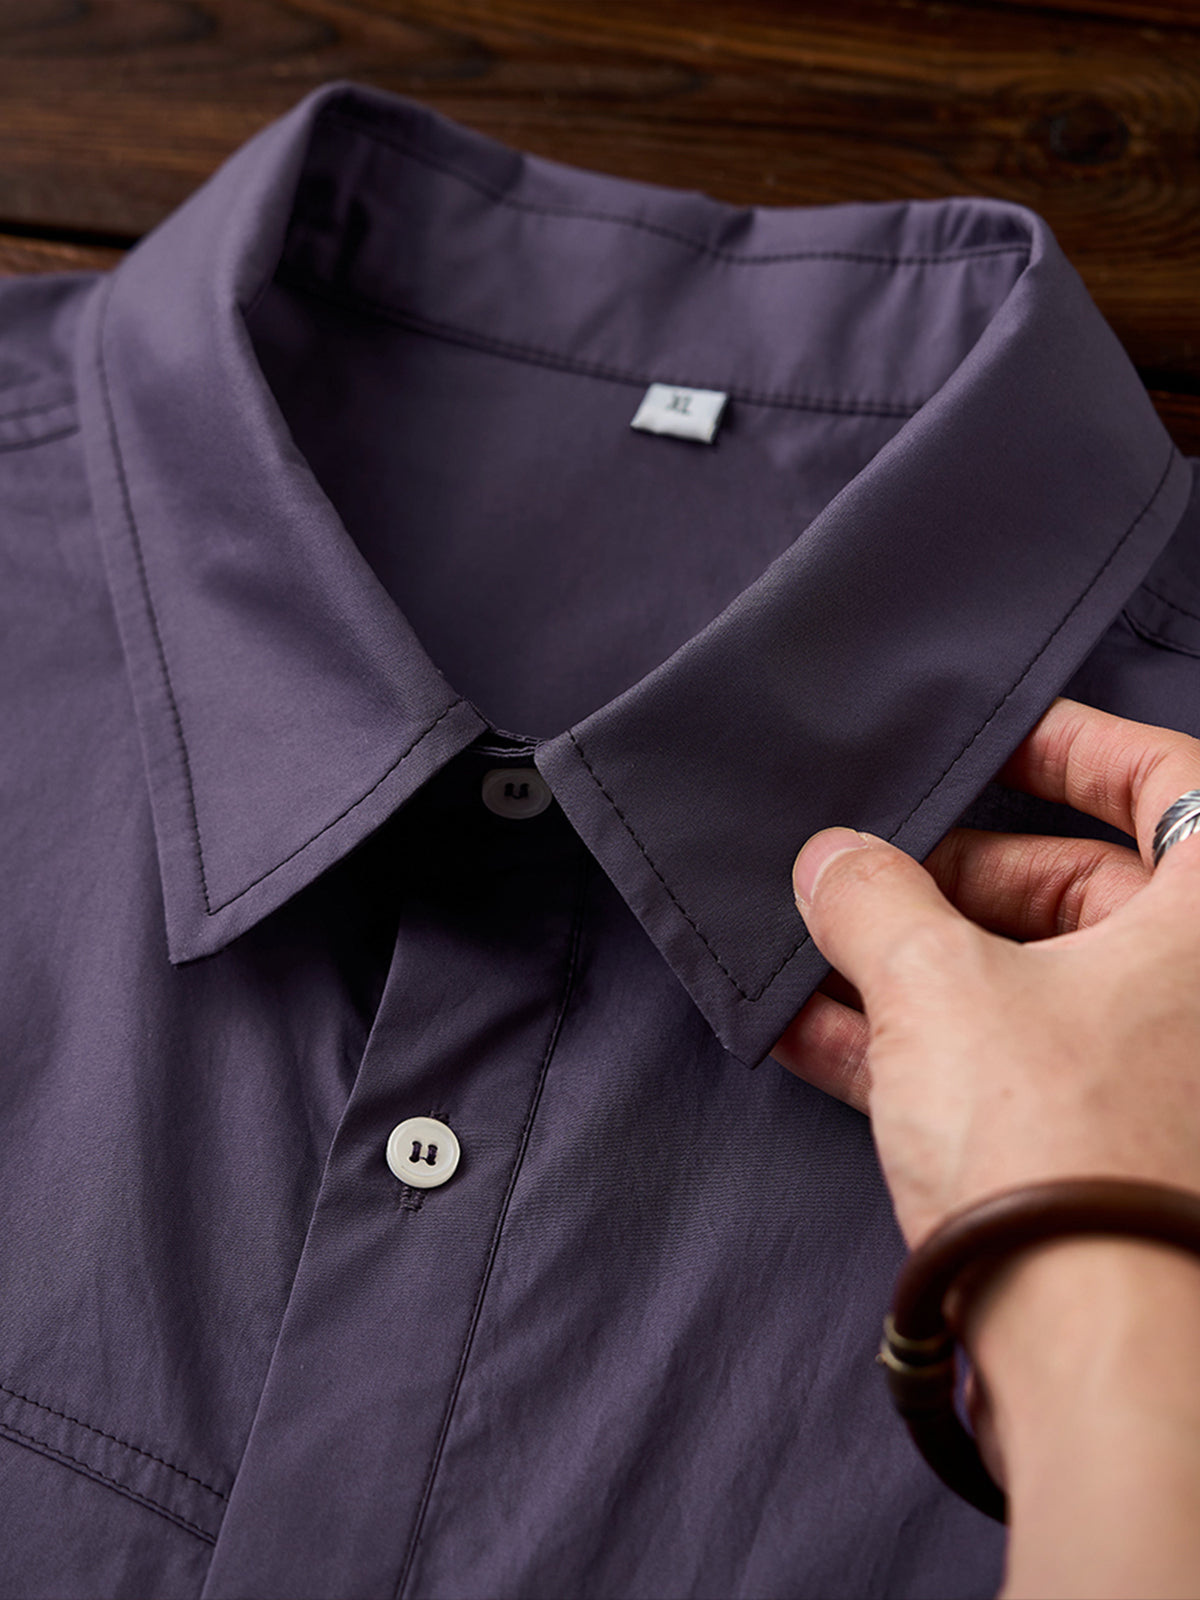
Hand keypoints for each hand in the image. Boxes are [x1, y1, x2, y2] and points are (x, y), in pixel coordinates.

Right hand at [770, 697, 1199, 1246]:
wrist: (1100, 1366)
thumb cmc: (1064, 1148)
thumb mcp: (937, 986)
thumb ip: (874, 900)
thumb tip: (832, 860)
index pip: (1169, 782)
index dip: (1068, 746)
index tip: (984, 739)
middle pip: (1078, 889)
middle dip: (947, 876)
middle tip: (859, 870)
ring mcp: (1161, 1083)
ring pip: (1030, 987)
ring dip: (913, 967)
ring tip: (810, 951)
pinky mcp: (1106, 1159)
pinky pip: (1007, 1070)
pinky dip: (918, 1049)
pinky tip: (814, 1037)